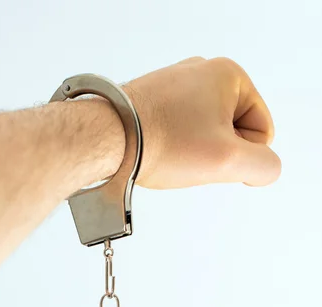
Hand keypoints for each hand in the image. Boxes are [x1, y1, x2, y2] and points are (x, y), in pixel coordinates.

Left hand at [125, 57, 280, 187]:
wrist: (107, 139)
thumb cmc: (163, 142)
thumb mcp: (229, 160)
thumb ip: (264, 166)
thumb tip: (262, 168)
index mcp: (229, 75)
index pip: (262, 132)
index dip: (242, 157)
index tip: (211, 156)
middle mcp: (201, 72)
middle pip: (232, 133)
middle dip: (216, 154)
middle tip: (190, 156)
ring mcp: (174, 86)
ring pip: (204, 136)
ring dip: (193, 154)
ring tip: (171, 154)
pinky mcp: (153, 102)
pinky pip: (178, 134)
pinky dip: (173, 148)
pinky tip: (158, 152)